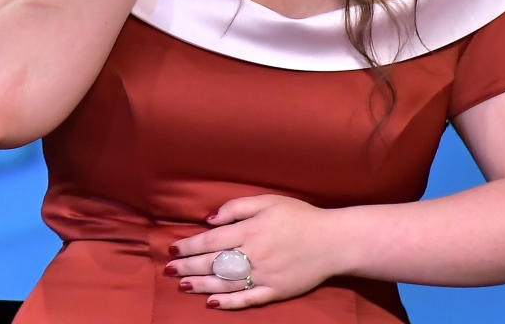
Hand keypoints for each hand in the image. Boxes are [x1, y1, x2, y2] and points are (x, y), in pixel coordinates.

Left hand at [165, 195, 340, 309]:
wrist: (334, 241)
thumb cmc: (300, 216)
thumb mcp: (268, 201)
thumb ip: (237, 207)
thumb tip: (209, 219)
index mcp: (250, 230)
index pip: (210, 240)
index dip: (189, 245)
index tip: (172, 248)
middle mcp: (253, 254)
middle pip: (213, 262)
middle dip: (188, 266)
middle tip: (169, 270)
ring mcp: (263, 275)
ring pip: (225, 282)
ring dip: (201, 284)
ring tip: (182, 285)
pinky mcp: (274, 291)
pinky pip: (247, 300)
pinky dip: (228, 303)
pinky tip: (211, 303)